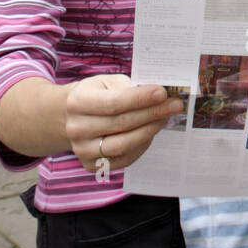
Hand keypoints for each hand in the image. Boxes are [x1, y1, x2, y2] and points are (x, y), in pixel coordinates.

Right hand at [64, 74, 182, 172]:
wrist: (74, 117)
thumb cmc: (97, 95)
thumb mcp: (107, 82)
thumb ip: (129, 87)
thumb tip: (158, 94)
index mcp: (78, 102)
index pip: (114, 103)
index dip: (140, 99)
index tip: (162, 93)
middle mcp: (76, 128)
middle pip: (121, 123)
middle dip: (152, 113)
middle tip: (173, 105)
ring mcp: (82, 150)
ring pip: (123, 144)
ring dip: (149, 130)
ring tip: (165, 118)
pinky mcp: (91, 165)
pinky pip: (124, 158)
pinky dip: (142, 145)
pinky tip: (151, 131)